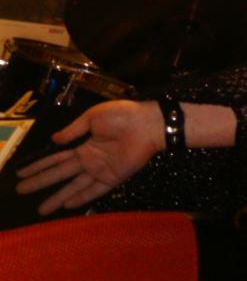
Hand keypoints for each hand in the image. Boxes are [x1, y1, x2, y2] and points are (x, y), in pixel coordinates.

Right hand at [15, 99, 162, 214]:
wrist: (147, 123)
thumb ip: (74, 130)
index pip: (57, 157)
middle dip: (41, 182)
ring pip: (74, 185)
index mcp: (84, 143)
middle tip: (22, 191)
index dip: (40, 165)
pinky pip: (94, 190)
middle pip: (60, 173)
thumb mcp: (93, 116)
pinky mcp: (113, 177)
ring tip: (41, 209)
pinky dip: (81, 198)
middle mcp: (89, 159)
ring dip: (57, 196)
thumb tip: (54, 140)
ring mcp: (101, 169)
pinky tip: (67, 205)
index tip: (21, 173)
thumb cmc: (122, 116)